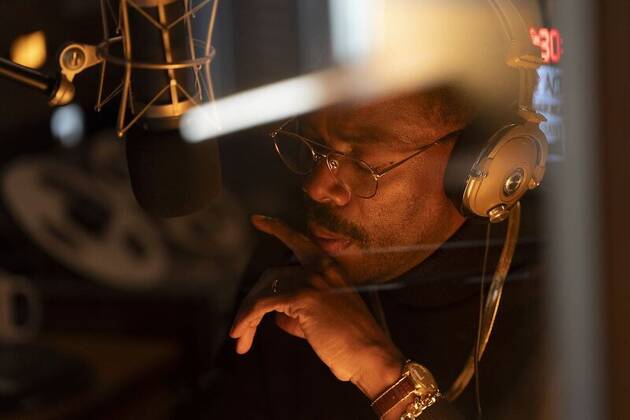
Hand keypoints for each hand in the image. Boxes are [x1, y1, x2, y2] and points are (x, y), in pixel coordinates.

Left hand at [230, 215, 404, 398]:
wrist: (370, 356)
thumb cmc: (350, 343)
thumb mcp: (326, 316)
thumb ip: (300, 308)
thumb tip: (276, 315)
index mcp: (330, 268)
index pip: (299, 242)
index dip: (277, 229)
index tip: (257, 220)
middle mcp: (320, 268)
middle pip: (271, 276)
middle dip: (251, 303)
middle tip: (241, 329)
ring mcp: (312, 280)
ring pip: (264, 291)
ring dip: (247, 316)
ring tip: (240, 339)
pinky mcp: (302, 297)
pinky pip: (263, 304)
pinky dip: (247, 319)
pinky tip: (241, 335)